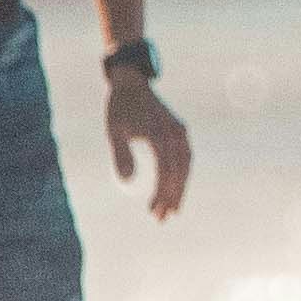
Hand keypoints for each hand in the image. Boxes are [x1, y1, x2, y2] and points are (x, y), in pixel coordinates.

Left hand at [104, 73, 194, 218]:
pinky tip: (175, 187)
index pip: (165, 170)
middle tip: (162, 218)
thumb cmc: (120, 108)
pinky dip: (182, 174)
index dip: (161, 192)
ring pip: (186, 165)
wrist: (132, 83)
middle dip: (173, 196)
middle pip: (179, 171)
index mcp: (160, 134)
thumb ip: (122, 155)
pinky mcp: (180, 130)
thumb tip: (128, 181)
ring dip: (180, 187)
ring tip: (173, 208)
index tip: (152, 210)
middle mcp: (175, 133)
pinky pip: (185, 156)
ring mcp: (180, 131)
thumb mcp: (114, 131)